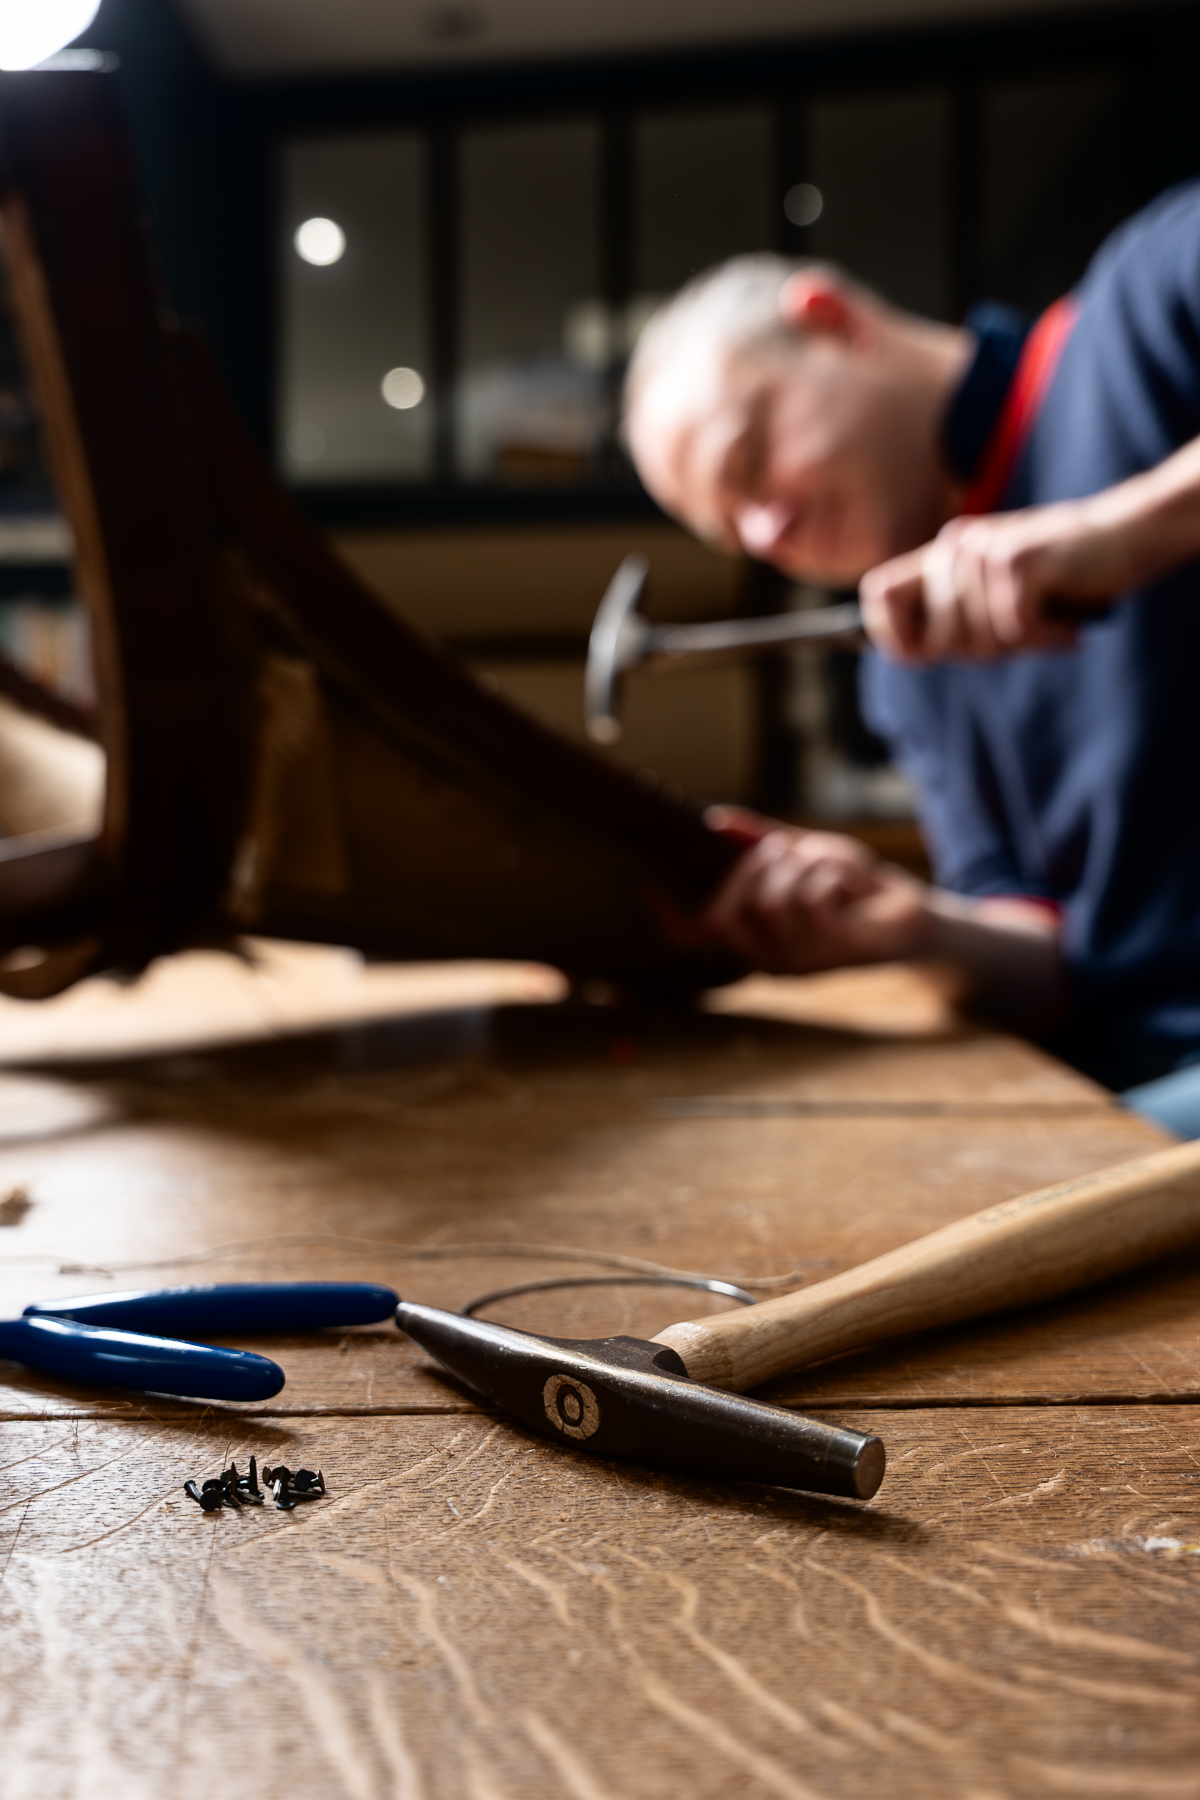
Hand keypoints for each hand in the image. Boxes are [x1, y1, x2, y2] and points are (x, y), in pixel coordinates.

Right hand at [700, 808, 932, 972]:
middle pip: (740, 907)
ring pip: (776, 900)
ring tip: (829, 865)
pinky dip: (833, 874)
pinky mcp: (837, 953)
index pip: (711, 925)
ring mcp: (805, 963)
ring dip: (806, 865)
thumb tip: (717, 819)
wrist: (908, 917)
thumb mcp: (801, 856)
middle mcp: (772, 963)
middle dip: (766, 863)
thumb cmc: (850, 890)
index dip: (712, 892)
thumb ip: (759, 840)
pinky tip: (851, 883)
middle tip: (794, 850)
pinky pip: (814, 900)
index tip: (732, 861)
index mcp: (754, 945)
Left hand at [860, 499, 1124, 662]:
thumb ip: (954, 614)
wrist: (1124, 536)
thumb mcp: (997, 593)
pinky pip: (1014, 631)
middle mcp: (954, 546)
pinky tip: (1064, 619)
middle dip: (982, 654)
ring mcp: (983, 550)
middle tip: (1021, 633)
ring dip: (1019, 645)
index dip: (894, 636)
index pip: (879, 594)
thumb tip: (904, 651)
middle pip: (938, 641)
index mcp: (943, 554)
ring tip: (1047, 619)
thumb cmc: (1062, 575)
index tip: (927, 653)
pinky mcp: (1016, 562)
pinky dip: (1045, 637)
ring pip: (976, 641)